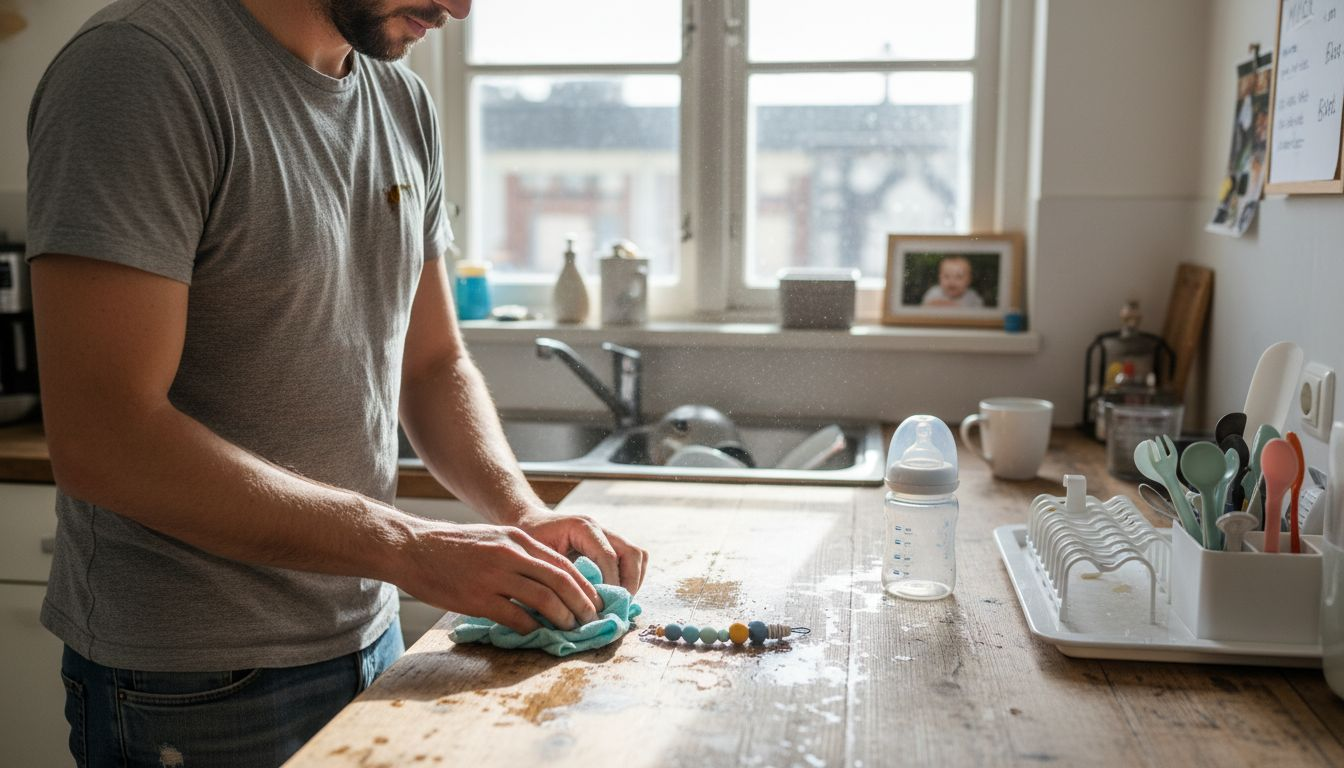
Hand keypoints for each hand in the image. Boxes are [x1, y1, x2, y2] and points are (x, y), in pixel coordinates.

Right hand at [394, 521, 601, 634]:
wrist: (412, 548)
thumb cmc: (450, 546)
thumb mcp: (492, 538)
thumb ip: (519, 554)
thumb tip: (547, 579)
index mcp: (516, 539)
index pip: (562, 563)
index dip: (583, 585)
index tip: (593, 600)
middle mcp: (510, 554)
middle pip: (561, 580)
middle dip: (581, 603)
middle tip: (590, 619)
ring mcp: (494, 576)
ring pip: (544, 598)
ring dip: (562, 617)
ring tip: (569, 628)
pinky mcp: (477, 598)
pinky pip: (514, 616)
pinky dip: (530, 627)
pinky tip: (534, 632)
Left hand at [514, 507, 648, 594]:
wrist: (529, 522)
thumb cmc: (528, 539)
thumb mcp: (536, 555)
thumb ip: (557, 574)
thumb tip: (576, 605)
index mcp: (583, 528)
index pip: (609, 557)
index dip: (611, 584)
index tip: (603, 607)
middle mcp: (600, 529)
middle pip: (633, 553)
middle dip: (629, 583)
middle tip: (616, 606)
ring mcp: (608, 535)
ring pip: (638, 555)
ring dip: (634, 580)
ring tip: (618, 602)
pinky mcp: (610, 544)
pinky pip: (632, 559)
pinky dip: (631, 577)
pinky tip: (615, 594)